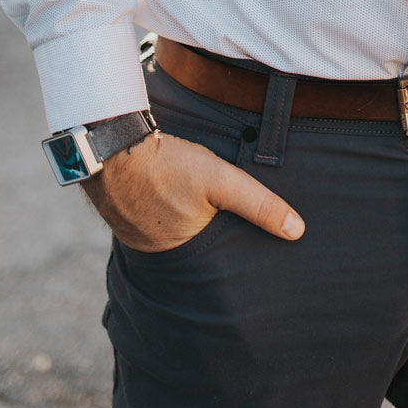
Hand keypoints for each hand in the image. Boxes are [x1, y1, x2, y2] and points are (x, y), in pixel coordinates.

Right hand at [81, 129, 304, 251]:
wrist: (110, 144)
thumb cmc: (167, 164)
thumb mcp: (221, 180)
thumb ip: (258, 204)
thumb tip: (297, 231)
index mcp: (184, 255)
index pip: (217, 263)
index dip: (231, 254)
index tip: (248, 250)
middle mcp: (157, 254)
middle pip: (193, 251)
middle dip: (207, 240)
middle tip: (220, 223)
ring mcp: (136, 238)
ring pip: (170, 236)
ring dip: (182, 226)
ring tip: (194, 210)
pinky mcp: (122, 218)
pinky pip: (150, 222)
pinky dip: (162, 214)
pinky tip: (168, 199)